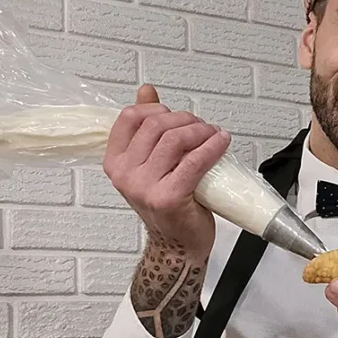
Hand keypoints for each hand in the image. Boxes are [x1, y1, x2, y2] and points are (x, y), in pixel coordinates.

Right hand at [103, 84, 230, 254]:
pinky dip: (212, 147)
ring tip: (213, 134)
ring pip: (175, 139)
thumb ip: (146, 129)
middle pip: (156, 125)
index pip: (130, 118)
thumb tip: (146, 91)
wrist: (176, 246)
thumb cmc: (166, 206)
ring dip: (200, 130)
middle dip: (184, 119)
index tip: (174, 114)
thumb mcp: (150, 165)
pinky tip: (222, 142)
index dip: (156, 108)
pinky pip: (194, 161)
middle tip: (202, 126)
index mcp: (115, 163)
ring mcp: (145, 187)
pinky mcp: (170, 197)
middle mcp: (125, 174)